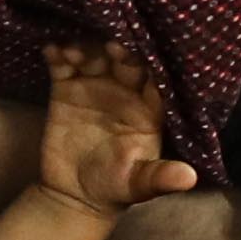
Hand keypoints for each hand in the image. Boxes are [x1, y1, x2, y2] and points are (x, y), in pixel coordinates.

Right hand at [30, 42, 197, 219]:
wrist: (74, 196)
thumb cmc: (114, 188)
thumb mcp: (138, 185)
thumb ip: (161, 178)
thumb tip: (189, 179)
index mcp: (149, 108)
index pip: (156, 77)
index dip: (151, 64)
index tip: (142, 55)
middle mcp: (125, 91)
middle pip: (125, 59)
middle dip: (119, 48)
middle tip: (110, 44)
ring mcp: (95, 86)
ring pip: (94, 56)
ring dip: (86, 48)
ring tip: (73, 51)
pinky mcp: (66, 89)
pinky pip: (63, 66)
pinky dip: (57, 54)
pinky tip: (51, 49)